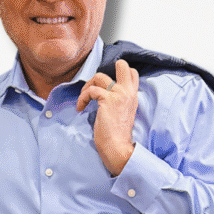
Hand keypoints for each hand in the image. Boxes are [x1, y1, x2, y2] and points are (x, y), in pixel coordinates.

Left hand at [76, 59, 139, 175]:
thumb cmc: (117, 136)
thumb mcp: (123, 114)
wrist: (118, 148)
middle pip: (122, 65)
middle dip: (106, 71)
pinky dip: (82, 98)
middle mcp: (128, 92)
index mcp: (132, 96)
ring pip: (100, 75)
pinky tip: (81, 108)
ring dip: (87, 86)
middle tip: (94, 86)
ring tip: (84, 99)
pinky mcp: (107, 99)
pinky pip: (90, 91)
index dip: (117, 73)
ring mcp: (119, 94)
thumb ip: (119, 101)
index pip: (132, 73)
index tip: (105, 85)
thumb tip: (102, 94)